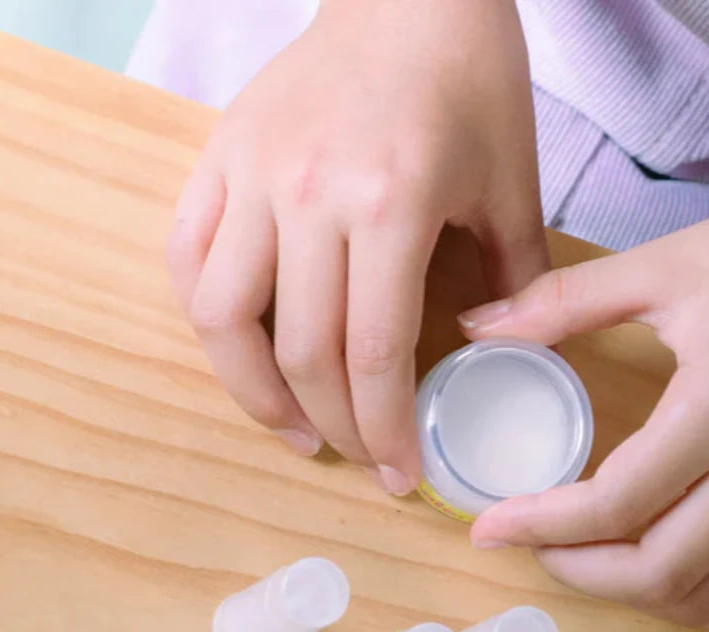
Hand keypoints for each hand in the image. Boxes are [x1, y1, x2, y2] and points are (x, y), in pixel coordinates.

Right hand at [168, 0, 545, 490]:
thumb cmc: (471, 81)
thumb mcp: (514, 185)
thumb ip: (520, 284)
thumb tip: (512, 361)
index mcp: (391, 203)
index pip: (372, 354)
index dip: (384, 431)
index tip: (399, 473)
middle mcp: (308, 194)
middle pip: (301, 353)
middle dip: (334, 428)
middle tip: (362, 459)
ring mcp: (252, 174)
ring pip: (222, 317)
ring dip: (254, 393)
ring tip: (293, 428)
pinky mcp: (218, 157)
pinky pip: (187, 258)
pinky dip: (210, 320)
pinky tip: (246, 354)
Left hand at [460, 166, 708, 631]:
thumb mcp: (665, 263)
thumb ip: (561, 301)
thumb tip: (475, 324)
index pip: (613, 504)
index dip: (539, 526)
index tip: (491, 526)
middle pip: (659, 572)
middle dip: (579, 573)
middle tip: (538, 545)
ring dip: (639, 595)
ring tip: (596, 559)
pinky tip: (689, 592)